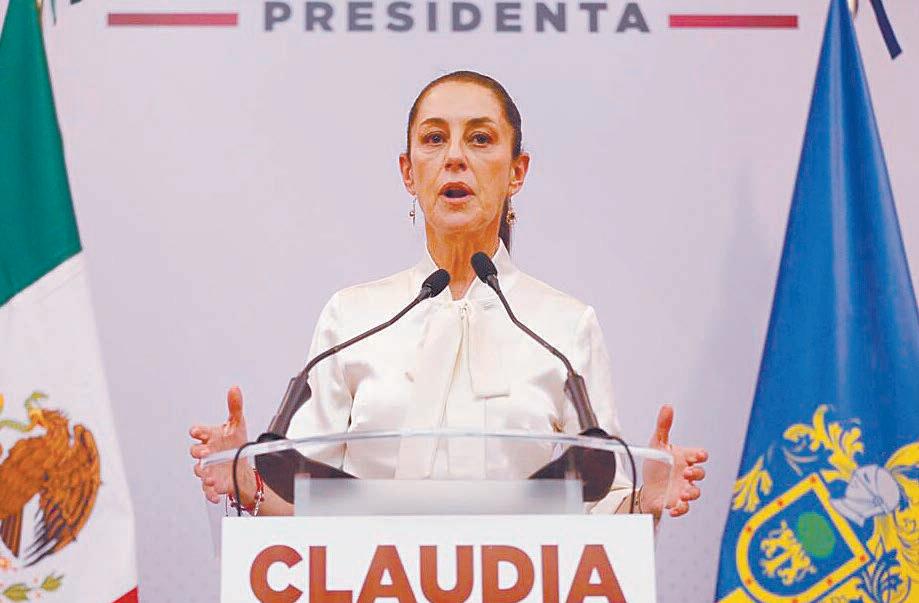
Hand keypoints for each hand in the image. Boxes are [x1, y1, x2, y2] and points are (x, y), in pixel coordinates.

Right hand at [189, 386, 251, 503]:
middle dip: (198, 452)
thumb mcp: (237, 424)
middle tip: (205, 453)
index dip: (197, 431)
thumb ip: (235, 406)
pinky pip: (208, 489)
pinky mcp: (212, 482)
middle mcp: (207, 453)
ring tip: (210, 476)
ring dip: (204, 473)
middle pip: (196, 452)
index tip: (198, 431)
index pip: (199, 432)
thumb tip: (234, 389)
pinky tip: (215, 492)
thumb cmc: (234, 444)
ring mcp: (208, 468)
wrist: (241, 466)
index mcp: (210, 437)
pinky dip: (210, 492)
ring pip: (201, 471)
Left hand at [641, 404, 707, 517]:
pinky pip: (684, 508)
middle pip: (700, 474)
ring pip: (695, 492)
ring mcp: (683, 489)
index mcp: (685, 458)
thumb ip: (663, 426)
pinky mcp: (677, 502)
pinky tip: (673, 508)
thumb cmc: (657, 465)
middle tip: (686, 472)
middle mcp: (687, 474)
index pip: (699, 455)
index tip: (697, 456)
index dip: (700, 455)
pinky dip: (680, 509)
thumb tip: (667, 407)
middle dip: (696, 473)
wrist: (647, 487)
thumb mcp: (657, 444)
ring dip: (691, 493)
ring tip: (682, 493)